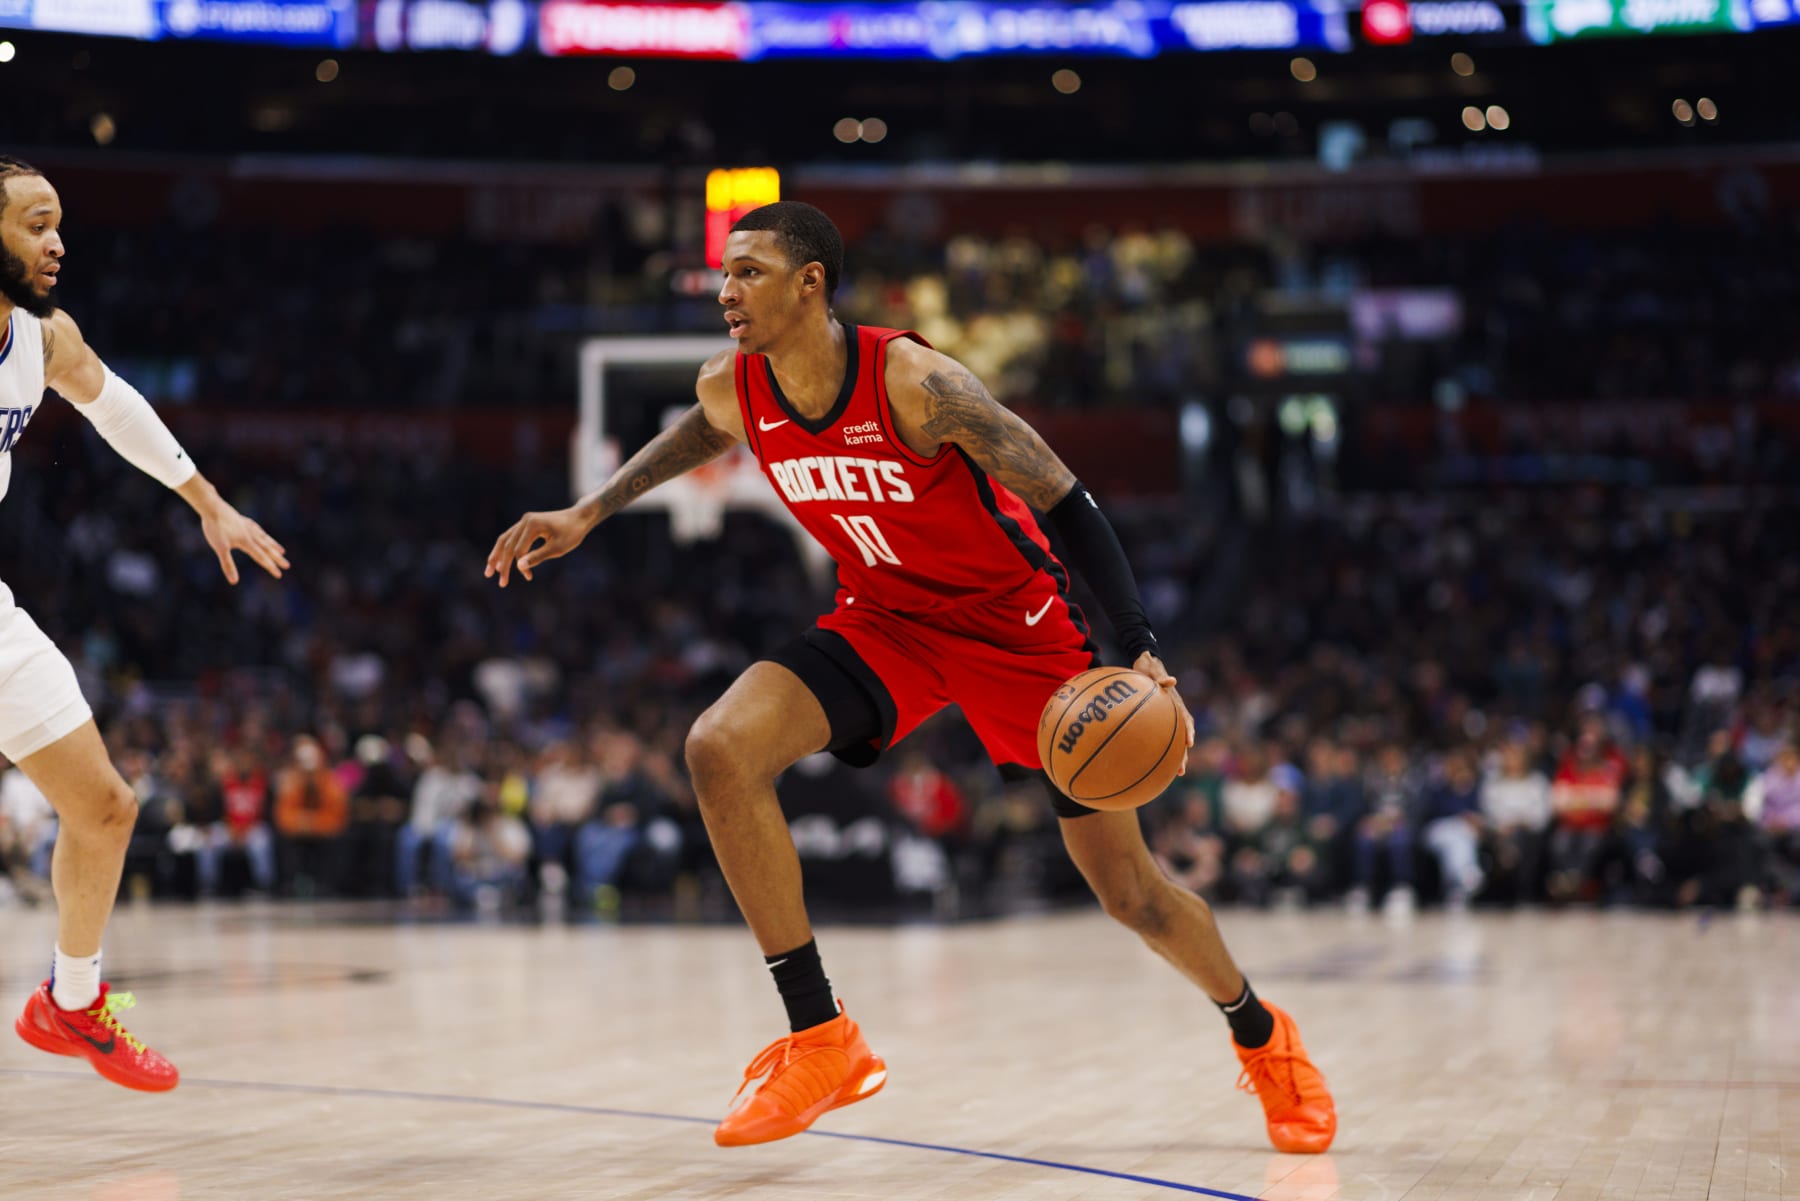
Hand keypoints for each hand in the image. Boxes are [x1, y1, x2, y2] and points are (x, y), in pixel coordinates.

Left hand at [200, 502, 288, 584]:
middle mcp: (251, 535)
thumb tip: (234, 582)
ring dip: (274, 546)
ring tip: (282, 551)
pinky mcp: (243, 520)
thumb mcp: (220, 548)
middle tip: (287, 566)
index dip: (270, 567)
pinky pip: (257, 529)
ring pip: (264, 538)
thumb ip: (228, 565)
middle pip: (267, 549)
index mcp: (246, 542)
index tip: (279, 575)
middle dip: (277, 559)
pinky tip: (263, 534)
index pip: (261, 557)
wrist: (212, 507)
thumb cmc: (215, 528)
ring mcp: (248, 526)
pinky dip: (263, 534)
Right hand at [485, 507, 592, 586]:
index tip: (529, 577)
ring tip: (490, 571)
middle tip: (497, 581)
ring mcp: (524, 521)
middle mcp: (525, 520)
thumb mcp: (557, 548)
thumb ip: (538, 557)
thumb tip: (519, 567)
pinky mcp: (526, 524)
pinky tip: (502, 560)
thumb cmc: (572, 534)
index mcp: (532, 525)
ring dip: (497, 556)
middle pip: (507, 544)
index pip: (518, 549)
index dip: (521, 566)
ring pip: (505, 539)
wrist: (579, 518)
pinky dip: (506, 549)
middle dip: (501, 563)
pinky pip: (511, 537)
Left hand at [1133, 650, 1194, 772]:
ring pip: (1172, 740)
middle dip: (1182, 754)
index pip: (1186, 719)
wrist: (1144, 664)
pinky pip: (1158, 736)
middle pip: (1181, 736)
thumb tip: (1172, 680)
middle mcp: (1174, 712)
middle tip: (1180, 770)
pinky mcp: (1156, 718)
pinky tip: (1148, 761)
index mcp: (1175, 702)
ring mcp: (1166, 716)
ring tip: (1172, 773)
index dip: (1188, 731)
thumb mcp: (1154, 670)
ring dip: (1173, 756)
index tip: (1189, 744)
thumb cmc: (1149, 667)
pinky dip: (1156, 748)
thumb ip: (1161, 677)